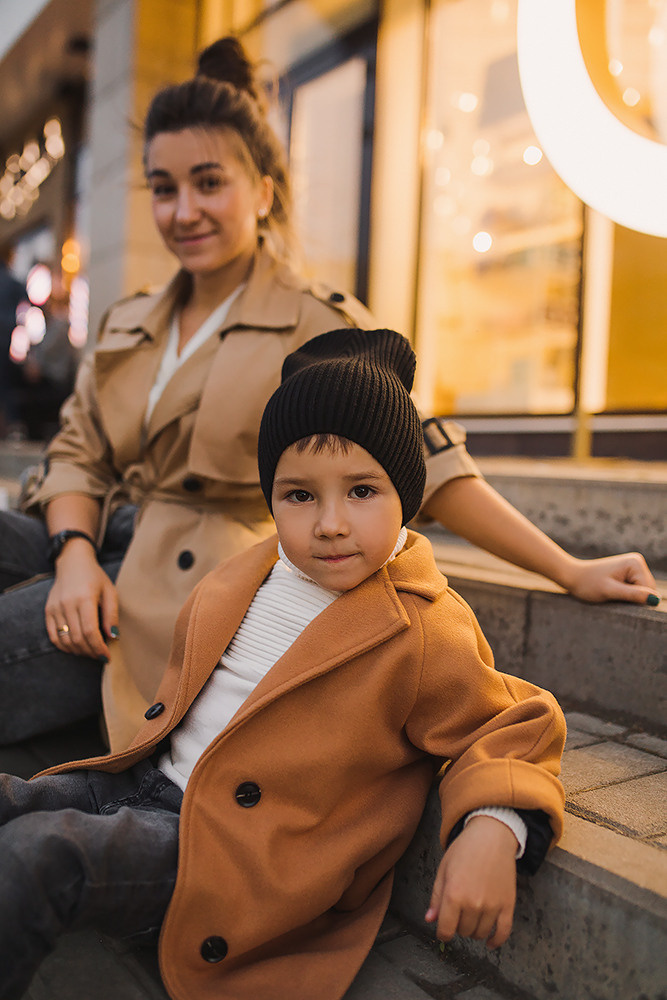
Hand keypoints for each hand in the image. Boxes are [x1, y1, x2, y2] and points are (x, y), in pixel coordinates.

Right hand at [45, 540, 118, 659]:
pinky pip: (53, 636)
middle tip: (101, 656)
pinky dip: (64, 646)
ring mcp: (55, 608)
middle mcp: (67, 604)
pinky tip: (76, 648)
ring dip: (79, 651)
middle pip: (78, 638)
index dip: (99, 648)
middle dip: (91, 652)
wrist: (73, 562)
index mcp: (85, 598)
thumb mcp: (110, 591)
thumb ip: (111, 614)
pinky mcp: (48, 611)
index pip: (90, 631)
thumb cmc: (95, 577)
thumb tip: (112, 637)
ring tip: (90, 651)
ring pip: (65, 640)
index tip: (107, 657)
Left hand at [425, 816, 517, 948]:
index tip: (444, 930)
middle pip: (463, 932)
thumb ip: (436, 897)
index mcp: (453, 894)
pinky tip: (490, 943)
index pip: (446, 930)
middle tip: (459, 912)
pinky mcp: (508, 905)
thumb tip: (430, 920)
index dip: (443, 932)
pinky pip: (503, 933)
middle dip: (458, 926)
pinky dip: (496, 942)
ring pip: (480, 934)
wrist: (491, 836)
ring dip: (474, 930)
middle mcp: (473, 903)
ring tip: (472, 917)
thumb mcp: (444, 869)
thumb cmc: (464, 850)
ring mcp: (492, 906)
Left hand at [560, 552, 659, 605]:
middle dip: (632, 598)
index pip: (648, 591)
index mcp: (635, 563)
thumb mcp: (610, 591)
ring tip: (611, 592)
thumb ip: (633, 595)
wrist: (573, 576)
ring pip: (643, 592)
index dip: (634, 599)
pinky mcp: (629, 573)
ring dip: (629, 597)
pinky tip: (613, 591)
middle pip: (648, 591)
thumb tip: (656, 600)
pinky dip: (626, 595)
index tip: (615, 595)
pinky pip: (636, 590)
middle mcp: (638, 562)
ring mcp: (634, 567)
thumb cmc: (588, 584)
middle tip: (612, 595)